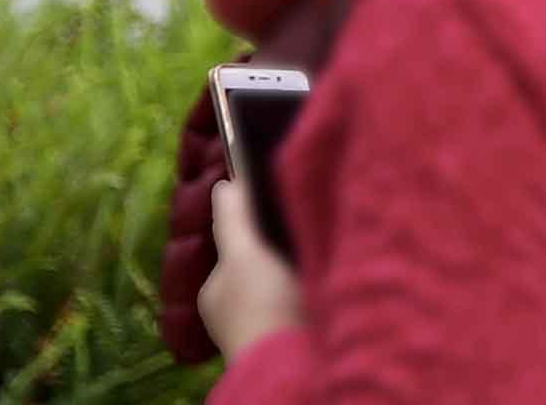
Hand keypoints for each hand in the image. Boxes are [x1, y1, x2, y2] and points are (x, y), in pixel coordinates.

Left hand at [201, 171, 304, 354]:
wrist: (297, 362)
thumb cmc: (261, 308)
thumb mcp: (242, 255)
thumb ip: (232, 220)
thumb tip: (223, 184)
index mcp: (216, 293)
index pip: (236, 247)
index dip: (256, 224)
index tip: (280, 204)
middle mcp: (237, 311)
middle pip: (263, 262)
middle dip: (281, 245)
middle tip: (306, 220)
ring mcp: (267, 324)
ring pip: (286, 279)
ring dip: (300, 263)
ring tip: (321, 242)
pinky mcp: (296, 330)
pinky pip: (306, 294)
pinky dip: (315, 282)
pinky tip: (330, 270)